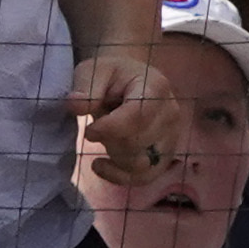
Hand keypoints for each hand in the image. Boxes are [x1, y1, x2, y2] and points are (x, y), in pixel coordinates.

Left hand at [69, 50, 179, 186]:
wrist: (130, 80)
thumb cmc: (110, 75)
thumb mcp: (93, 71)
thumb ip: (85, 86)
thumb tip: (76, 105)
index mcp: (156, 87)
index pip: (137, 118)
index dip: (108, 129)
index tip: (89, 129)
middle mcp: (171, 112)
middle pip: (136, 143)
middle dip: (109, 141)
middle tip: (98, 128)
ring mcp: (172, 135)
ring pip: (140, 163)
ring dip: (114, 157)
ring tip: (105, 140)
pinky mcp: (166, 153)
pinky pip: (145, 177)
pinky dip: (120, 176)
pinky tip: (102, 163)